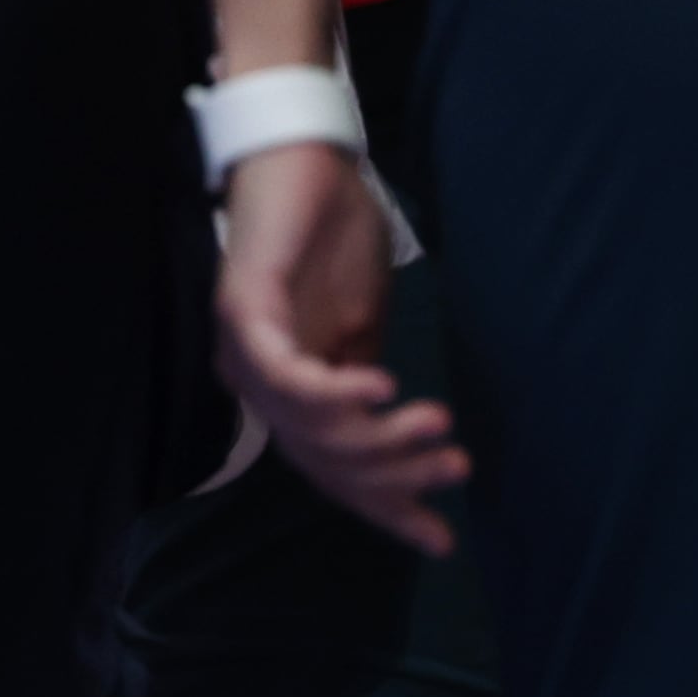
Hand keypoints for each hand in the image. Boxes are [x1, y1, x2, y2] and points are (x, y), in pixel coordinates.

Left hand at [214, 139, 468, 552]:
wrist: (303, 157)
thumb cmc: (333, 236)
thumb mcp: (363, 323)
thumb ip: (367, 381)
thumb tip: (398, 441)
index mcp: (289, 391)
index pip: (335, 469)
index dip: (386, 507)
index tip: (441, 539)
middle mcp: (257, 384)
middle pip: (324, 461)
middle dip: (394, 477)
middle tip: (456, 466)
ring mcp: (244, 350)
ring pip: (308, 429)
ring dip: (377, 437)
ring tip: (436, 426)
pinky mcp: (241, 311)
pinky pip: (284, 374)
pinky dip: (333, 391)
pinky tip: (381, 390)